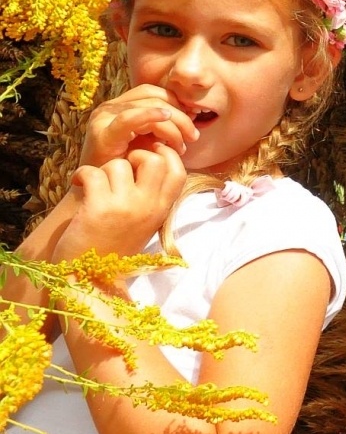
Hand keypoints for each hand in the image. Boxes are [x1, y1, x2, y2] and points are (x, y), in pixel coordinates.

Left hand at [57, 145, 187, 261]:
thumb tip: (150, 164)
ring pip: (119, 164)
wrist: (89, 279)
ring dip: (103, 169)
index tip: (150, 154)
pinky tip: (78, 184)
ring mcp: (125, 206)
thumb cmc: (114, 249)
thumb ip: (152, 199)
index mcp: (162, 210)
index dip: (167, 155)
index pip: (178, 170)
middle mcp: (148, 207)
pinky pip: (93, 172)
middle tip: (122, 169)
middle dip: (136, 156)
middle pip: (154, 160)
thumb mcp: (145, 225)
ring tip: (95, 184)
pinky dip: (81, 174)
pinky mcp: (98, 208)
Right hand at [81, 84, 197, 167]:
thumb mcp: (151, 141)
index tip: (195, 119)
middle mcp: (110, 107)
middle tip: (193, 136)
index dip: (178, 102)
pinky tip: (166, 118)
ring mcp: (104, 118)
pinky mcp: (102, 133)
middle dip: (180, 114)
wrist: (103, 193)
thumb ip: (165, 126)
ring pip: (148, 106)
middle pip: (154, 97)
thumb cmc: (130, 170)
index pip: (155, 92)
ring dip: (173, 124)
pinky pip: (129, 118)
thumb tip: (193, 113)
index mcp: (122, 106)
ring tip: (181, 146)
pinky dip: (150, 115)